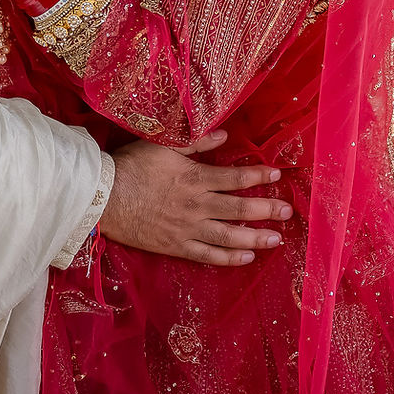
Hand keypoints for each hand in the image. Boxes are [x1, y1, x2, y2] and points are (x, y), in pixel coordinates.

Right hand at [102, 132, 292, 265]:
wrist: (105, 197)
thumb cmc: (132, 166)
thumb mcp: (164, 145)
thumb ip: (196, 143)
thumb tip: (224, 136)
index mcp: (196, 178)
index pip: (236, 177)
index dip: (258, 175)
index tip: (277, 174)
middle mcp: (197, 205)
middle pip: (240, 209)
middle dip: (267, 209)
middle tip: (288, 212)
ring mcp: (188, 228)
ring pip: (229, 236)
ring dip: (255, 237)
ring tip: (276, 239)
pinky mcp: (177, 246)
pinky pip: (208, 255)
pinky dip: (229, 258)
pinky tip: (247, 257)